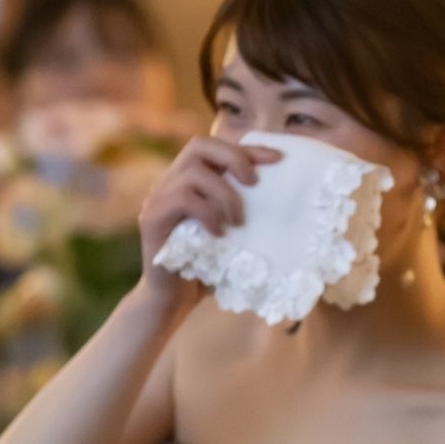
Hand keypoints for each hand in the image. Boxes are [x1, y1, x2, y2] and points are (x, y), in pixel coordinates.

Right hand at [135, 135, 281, 314]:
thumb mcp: (234, 233)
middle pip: (199, 144)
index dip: (249, 149)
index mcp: (192, 180)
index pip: (219, 148)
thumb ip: (248, 211)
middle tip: (254, 183)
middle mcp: (172, 182)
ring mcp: (159, 198)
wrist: (173, 299)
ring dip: (224, 194)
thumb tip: (292, 201)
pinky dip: (207, 213)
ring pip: (193, 172)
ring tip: (238, 221)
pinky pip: (182, 199)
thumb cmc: (209, 266)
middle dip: (233, 158)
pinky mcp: (152, 218)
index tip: (279, 159)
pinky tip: (219, 234)